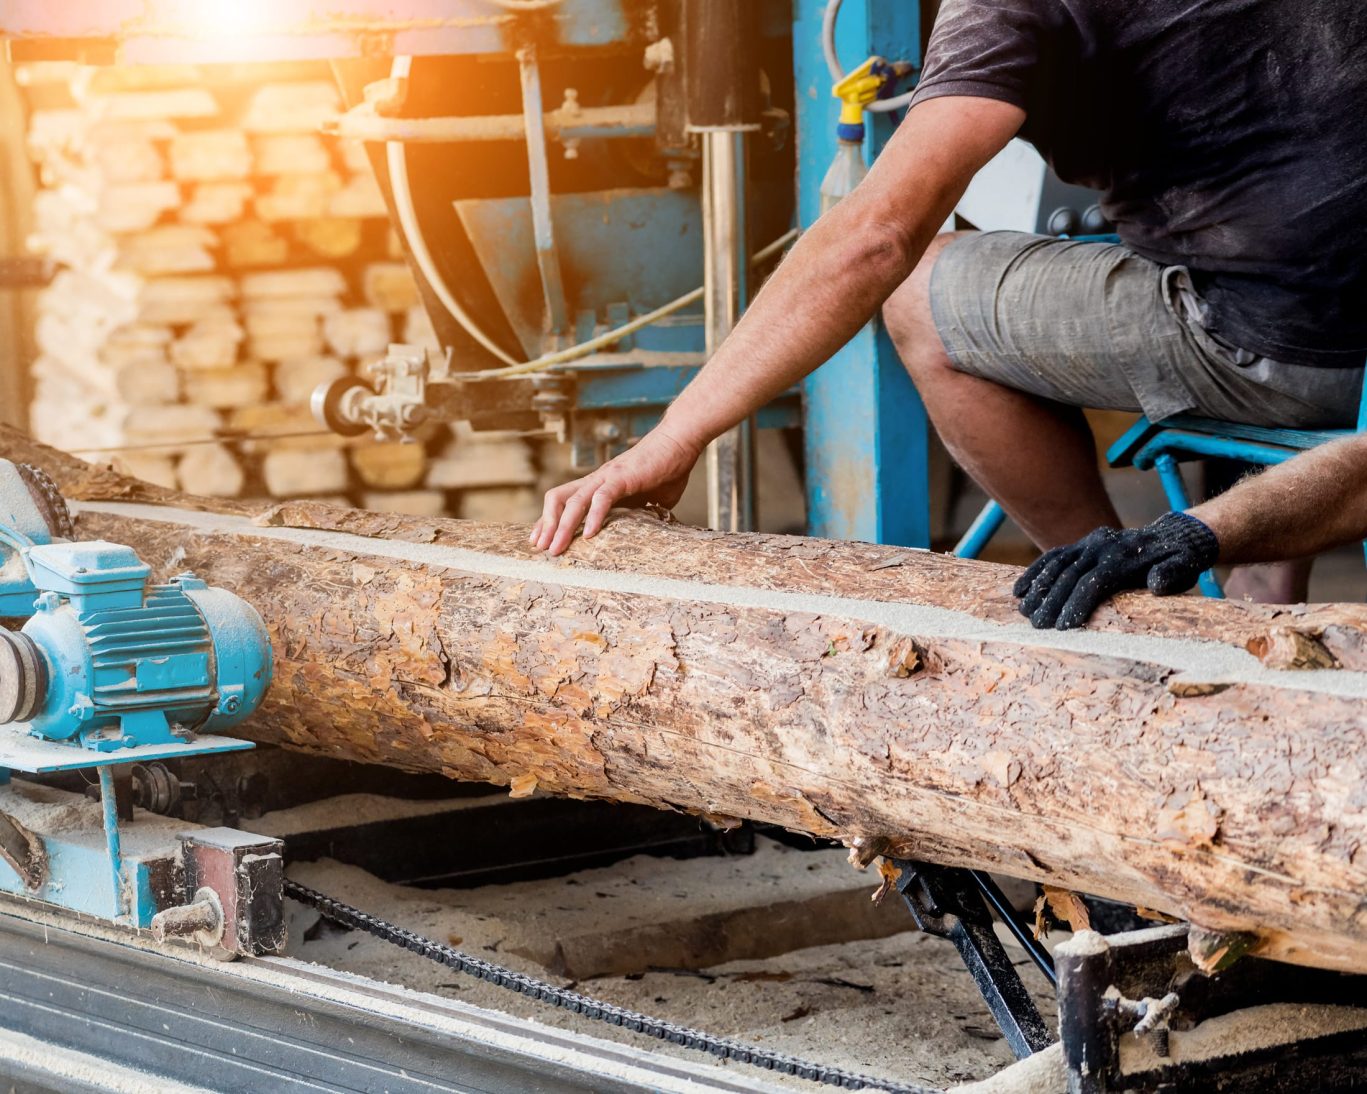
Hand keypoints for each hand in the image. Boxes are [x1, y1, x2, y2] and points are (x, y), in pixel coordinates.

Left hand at [531, 425, 701, 554]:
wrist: (680, 441)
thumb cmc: (668, 467)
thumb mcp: (651, 499)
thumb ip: (644, 513)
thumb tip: (648, 531)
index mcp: (600, 484)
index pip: (565, 502)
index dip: (551, 521)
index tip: (541, 541)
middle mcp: (597, 479)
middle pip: (558, 499)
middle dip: (547, 525)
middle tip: (541, 548)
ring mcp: (608, 477)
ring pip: (574, 501)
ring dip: (563, 526)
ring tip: (556, 548)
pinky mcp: (623, 477)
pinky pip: (602, 497)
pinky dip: (593, 516)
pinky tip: (588, 534)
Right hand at [1013, 512, 1219, 629]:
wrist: (1173, 536)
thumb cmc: (1178, 561)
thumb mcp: (1185, 567)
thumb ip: (1172, 575)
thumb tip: (1156, 584)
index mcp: (1126, 557)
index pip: (1094, 582)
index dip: (1077, 604)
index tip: (1063, 627)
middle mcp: (1102, 546)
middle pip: (1070, 575)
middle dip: (1051, 601)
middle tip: (1037, 626)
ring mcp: (1088, 543)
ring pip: (1056, 565)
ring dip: (1038, 588)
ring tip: (1024, 612)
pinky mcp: (1080, 545)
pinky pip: (1052, 556)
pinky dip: (1035, 572)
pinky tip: (1020, 590)